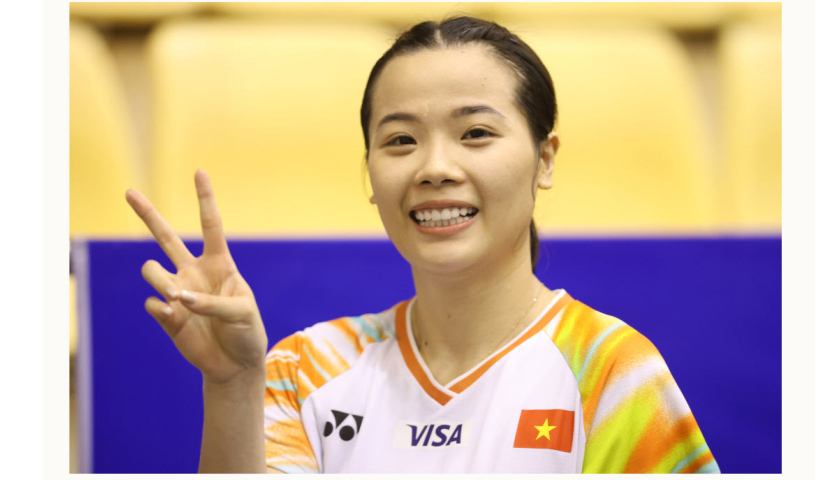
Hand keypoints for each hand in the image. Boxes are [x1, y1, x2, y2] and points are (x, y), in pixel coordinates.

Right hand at [126, 169, 267, 384]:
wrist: (234, 363)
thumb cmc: (246, 332)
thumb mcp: (243, 312)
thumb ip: (214, 303)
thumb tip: (180, 299)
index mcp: (220, 264)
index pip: (210, 225)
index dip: (205, 199)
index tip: (199, 172)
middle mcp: (194, 272)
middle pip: (165, 237)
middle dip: (147, 214)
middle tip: (129, 192)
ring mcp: (177, 292)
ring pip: (152, 271)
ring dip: (162, 282)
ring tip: (177, 297)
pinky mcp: (166, 315)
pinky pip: (152, 303)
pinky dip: (162, 309)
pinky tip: (174, 316)